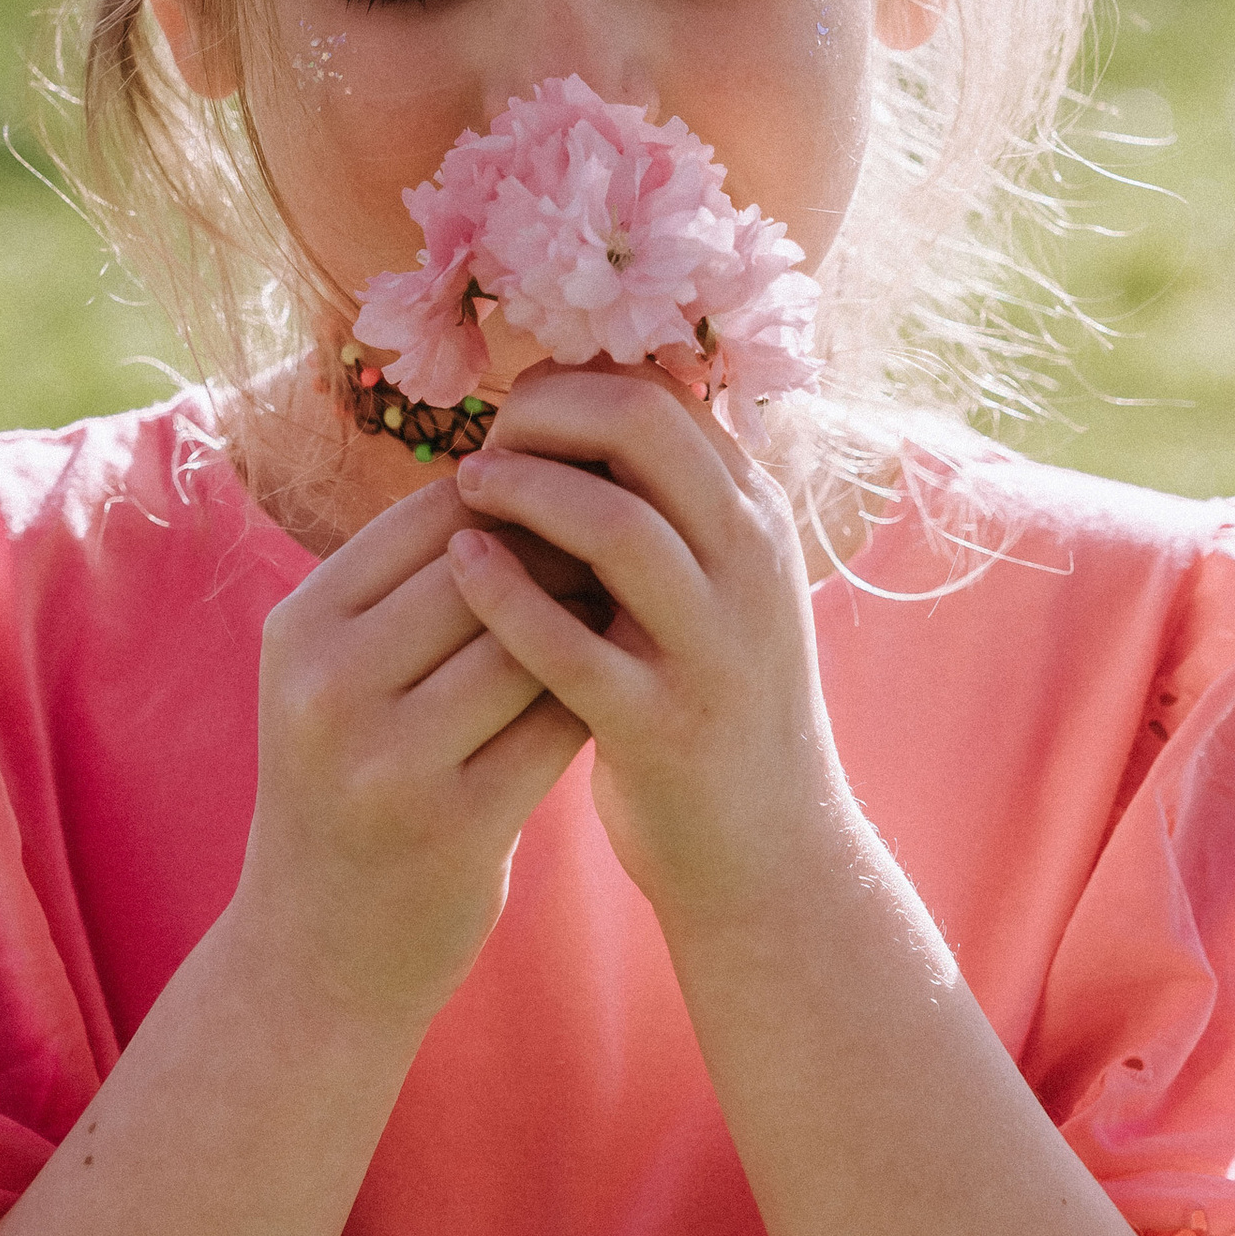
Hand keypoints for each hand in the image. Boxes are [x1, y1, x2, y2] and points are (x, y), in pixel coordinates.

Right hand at [239, 471, 586, 1033]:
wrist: (318, 951)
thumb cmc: (349, 786)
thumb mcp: (335, 677)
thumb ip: (407, 587)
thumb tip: (532, 470)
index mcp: (299, 627)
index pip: (430, 515)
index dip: (518, 497)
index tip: (579, 497)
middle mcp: (327, 686)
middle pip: (482, 569)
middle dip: (564, 552)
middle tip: (628, 550)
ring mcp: (384, 760)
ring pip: (526, 644)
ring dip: (590, 621)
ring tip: (631, 610)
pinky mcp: (451, 825)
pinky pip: (554, 726)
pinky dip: (596, 695)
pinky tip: (620, 687)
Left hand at [444, 368, 848, 934]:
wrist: (771, 851)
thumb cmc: (709, 700)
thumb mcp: (710, 584)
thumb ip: (660, 505)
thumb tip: (561, 414)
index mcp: (756, 516)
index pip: (663, 391)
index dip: (573, 384)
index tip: (514, 412)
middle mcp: (750, 563)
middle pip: (644, 426)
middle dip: (544, 415)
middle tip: (485, 445)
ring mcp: (713, 645)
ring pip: (617, 525)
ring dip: (524, 490)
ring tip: (466, 490)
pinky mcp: (666, 726)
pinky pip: (574, 646)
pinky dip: (507, 597)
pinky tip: (463, 567)